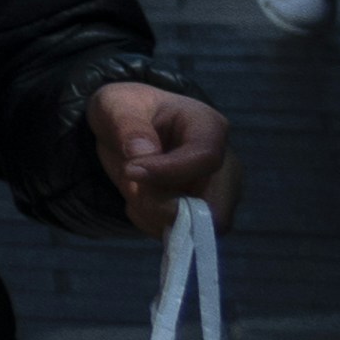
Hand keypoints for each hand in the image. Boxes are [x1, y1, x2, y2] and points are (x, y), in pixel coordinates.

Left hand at [92, 77, 236, 231]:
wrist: (127, 128)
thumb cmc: (127, 110)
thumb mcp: (115, 104)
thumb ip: (127, 124)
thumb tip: (141, 152)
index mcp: (208, 126)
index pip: (206, 158)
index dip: (169, 171)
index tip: (132, 171)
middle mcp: (224, 164)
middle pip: (215, 208)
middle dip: (166, 206)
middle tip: (133, 188)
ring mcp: (218, 193)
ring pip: (199, 227)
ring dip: (155, 215)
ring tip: (132, 188)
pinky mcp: (204, 213)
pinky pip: (183, 234)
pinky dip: (153, 223)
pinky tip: (138, 200)